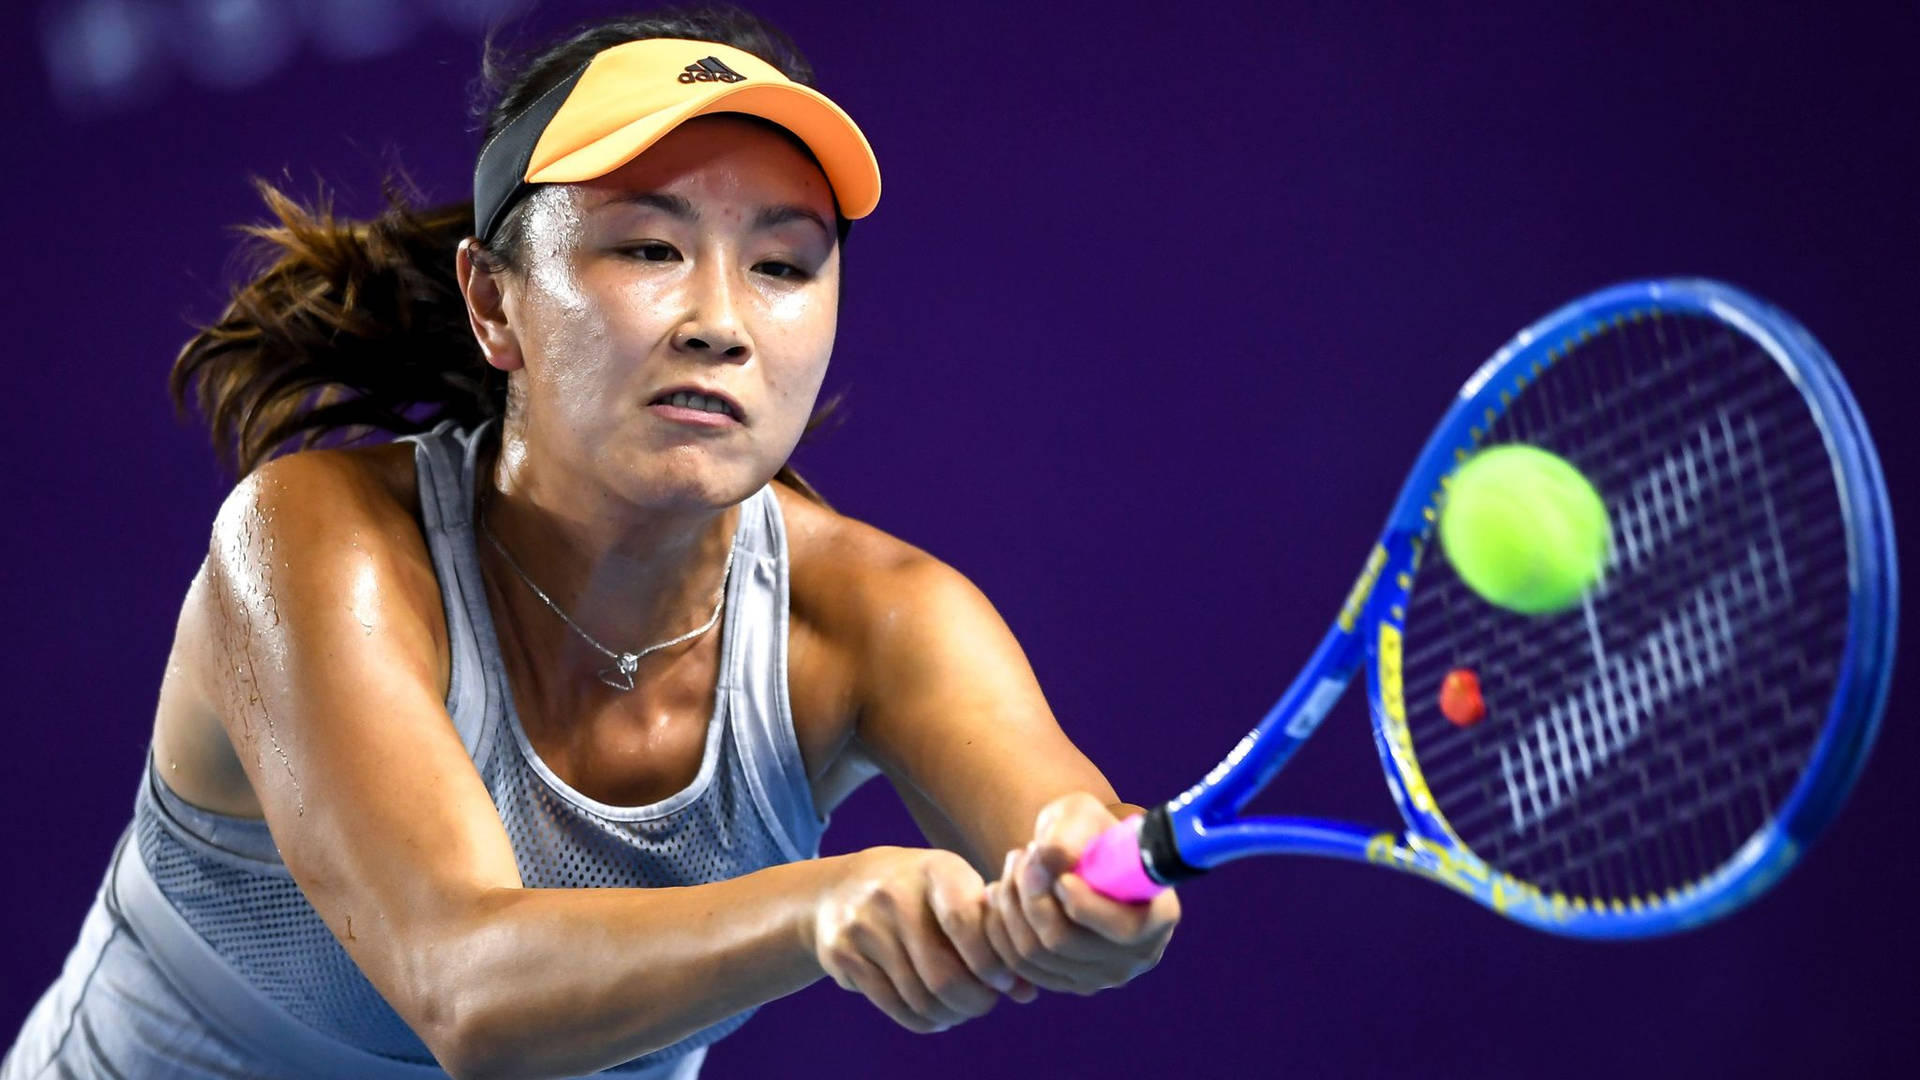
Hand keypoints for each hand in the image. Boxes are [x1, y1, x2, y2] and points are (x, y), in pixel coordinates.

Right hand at [811, 847, 1025, 1032]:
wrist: (842, 887)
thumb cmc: (920, 893)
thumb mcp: (955, 893)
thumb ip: (992, 936)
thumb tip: (1027, 992)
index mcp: (935, 869)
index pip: (966, 924)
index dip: (990, 963)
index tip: (1004, 981)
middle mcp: (894, 893)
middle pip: (943, 974)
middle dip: (974, 1001)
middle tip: (985, 1003)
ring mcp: (864, 925)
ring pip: (919, 996)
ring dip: (950, 1014)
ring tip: (962, 1009)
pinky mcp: (843, 954)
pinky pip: (892, 1005)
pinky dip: (922, 1020)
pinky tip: (936, 1015)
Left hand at [983, 793, 1180, 995]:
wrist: (1076, 853)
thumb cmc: (1087, 831)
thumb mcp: (1081, 815)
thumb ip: (1068, 833)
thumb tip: (1051, 861)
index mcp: (1160, 915)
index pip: (1125, 930)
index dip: (1085, 904)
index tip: (1060, 876)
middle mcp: (1136, 955)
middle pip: (1064, 942)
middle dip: (1031, 894)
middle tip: (1021, 855)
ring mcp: (1101, 976)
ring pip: (1033, 953)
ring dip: (1011, 904)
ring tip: (1013, 866)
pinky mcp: (1066, 982)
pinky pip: (1017, 964)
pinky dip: (1000, 926)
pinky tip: (1002, 891)